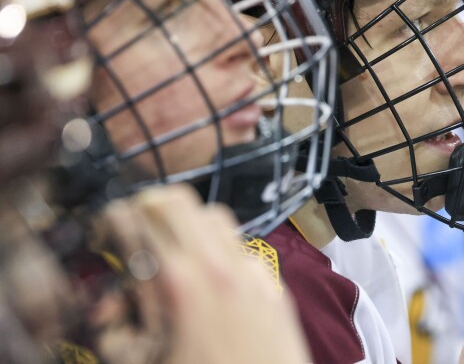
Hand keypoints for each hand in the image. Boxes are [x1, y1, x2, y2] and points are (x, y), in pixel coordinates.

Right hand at [94, 184, 310, 363]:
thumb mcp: (140, 360)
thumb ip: (113, 330)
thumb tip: (107, 303)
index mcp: (177, 284)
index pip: (138, 215)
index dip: (113, 220)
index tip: (105, 234)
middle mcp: (217, 267)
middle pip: (178, 200)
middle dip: (149, 209)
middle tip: (135, 232)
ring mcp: (251, 272)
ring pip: (215, 217)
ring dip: (188, 225)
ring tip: (172, 254)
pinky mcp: (274, 286)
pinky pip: (242, 249)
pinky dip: (220, 252)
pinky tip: (211, 285)